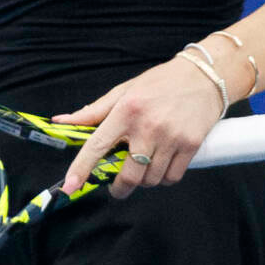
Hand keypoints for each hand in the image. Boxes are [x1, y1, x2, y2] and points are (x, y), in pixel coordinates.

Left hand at [53, 57, 229, 199]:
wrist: (203, 76)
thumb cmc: (159, 83)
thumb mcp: (123, 91)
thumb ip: (93, 111)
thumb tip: (61, 121)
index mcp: (125, 111)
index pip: (97, 145)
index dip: (81, 168)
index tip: (69, 186)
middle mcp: (147, 127)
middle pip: (129, 174)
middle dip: (119, 188)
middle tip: (116, 186)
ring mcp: (171, 138)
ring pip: (151, 179)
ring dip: (143, 182)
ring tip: (142, 169)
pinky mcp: (191, 145)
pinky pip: (173, 177)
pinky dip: (163, 179)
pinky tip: (160, 168)